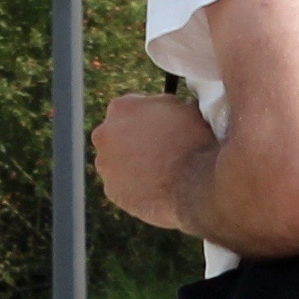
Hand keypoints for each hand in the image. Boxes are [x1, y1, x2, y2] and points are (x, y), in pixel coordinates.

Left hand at [93, 91, 210, 231]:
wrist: (195, 184)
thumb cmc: (194, 141)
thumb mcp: (187, 108)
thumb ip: (171, 106)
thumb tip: (176, 109)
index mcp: (120, 107)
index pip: (131, 109)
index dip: (150, 119)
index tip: (163, 128)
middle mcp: (104, 134)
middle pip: (117, 135)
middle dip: (134, 141)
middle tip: (160, 150)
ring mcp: (104, 165)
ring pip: (117, 162)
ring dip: (133, 164)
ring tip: (160, 172)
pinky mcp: (111, 191)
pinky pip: (123, 186)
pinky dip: (136, 187)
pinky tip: (156, 188)